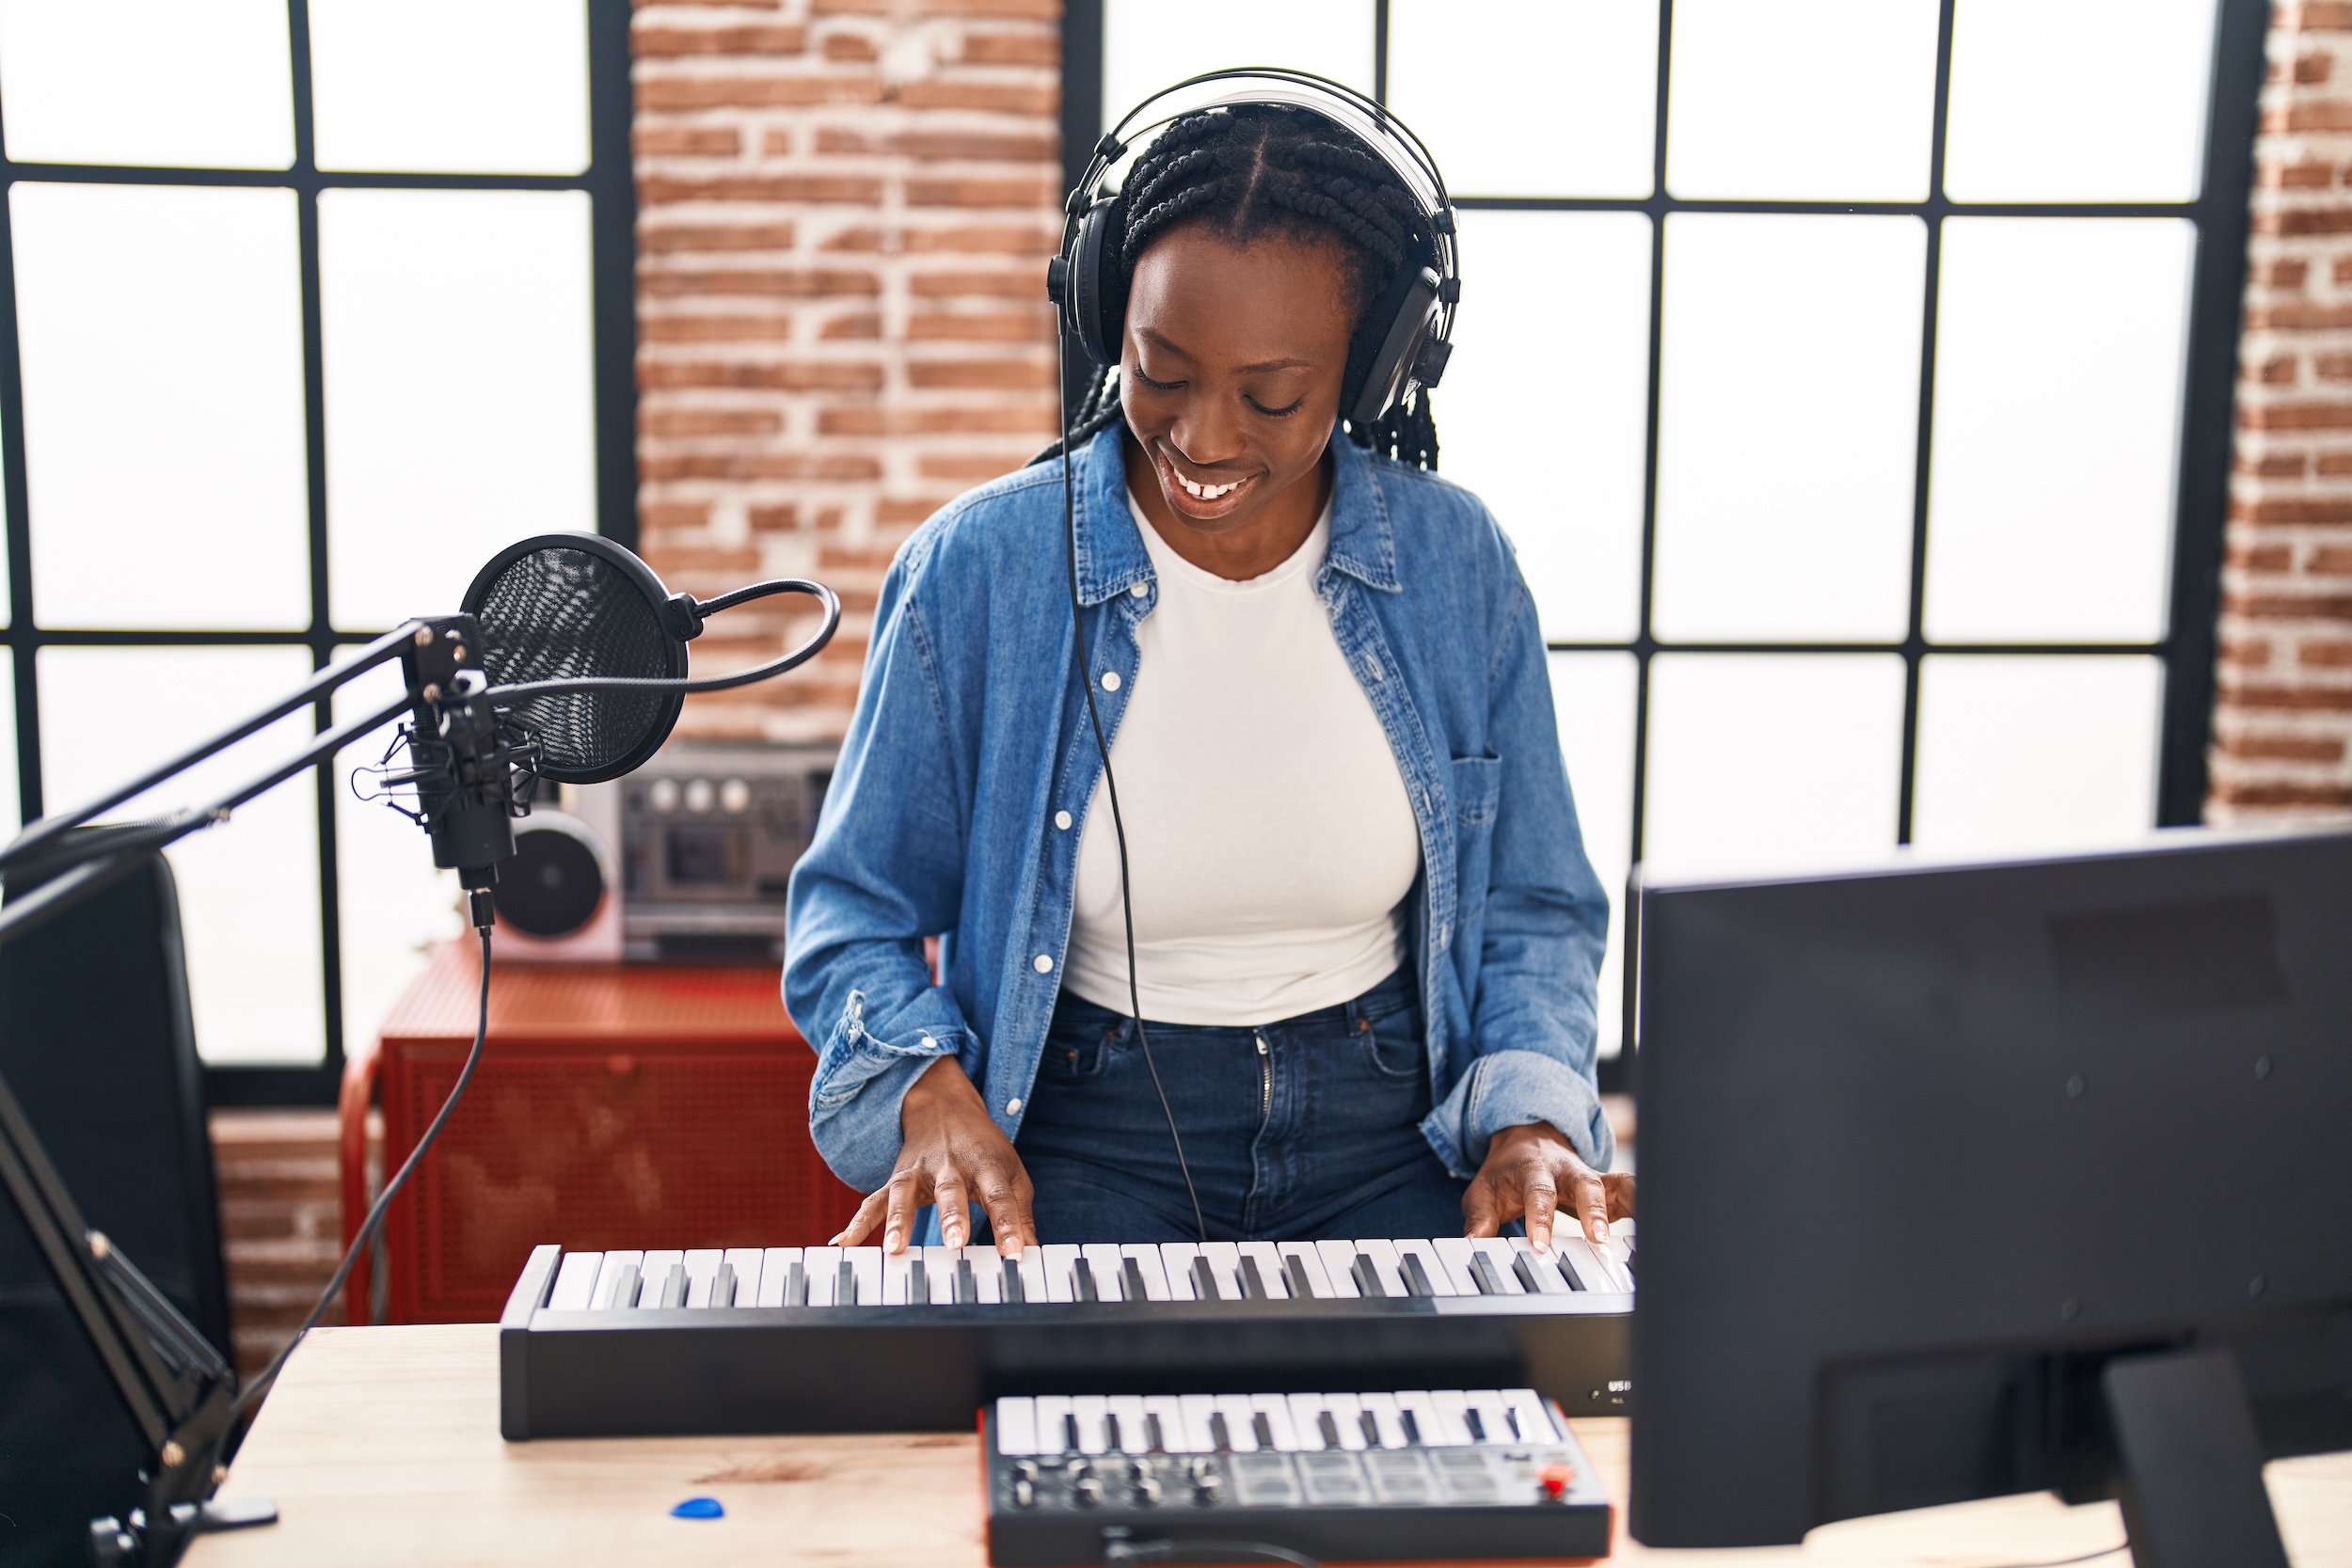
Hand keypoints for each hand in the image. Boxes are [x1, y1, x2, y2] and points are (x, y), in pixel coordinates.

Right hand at [831, 1056, 1036, 1255]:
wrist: (944, 1108)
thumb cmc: (984, 1150)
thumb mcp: (1011, 1174)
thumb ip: (1020, 1214)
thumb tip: (1032, 1254)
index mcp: (985, 1165)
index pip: (1000, 1196)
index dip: (1009, 1226)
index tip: (1016, 1254)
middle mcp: (951, 1166)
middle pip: (952, 1191)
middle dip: (953, 1217)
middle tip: (955, 1242)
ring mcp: (919, 1171)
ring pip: (906, 1195)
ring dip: (899, 1220)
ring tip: (894, 1248)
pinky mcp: (896, 1179)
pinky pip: (874, 1201)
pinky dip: (857, 1222)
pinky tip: (841, 1243)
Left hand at [1462, 1122, 1633, 1249]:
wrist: (1526, 1141)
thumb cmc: (1506, 1175)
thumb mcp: (1484, 1193)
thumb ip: (1480, 1219)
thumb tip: (1473, 1244)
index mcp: (1534, 1171)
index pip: (1538, 1193)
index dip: (1540, 1219)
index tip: (1540, 1244)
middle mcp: (1567, 1171)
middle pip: (1584, 1185)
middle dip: (1593, 1211)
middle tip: (1598, 1239)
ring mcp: (1591, 1178)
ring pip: (1616, 1185)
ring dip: (1631, 1207)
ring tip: (1646, 1234)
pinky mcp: (1608, 1188)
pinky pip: (1632, 1191)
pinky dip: (1647, 1205)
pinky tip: (1659, 1227)